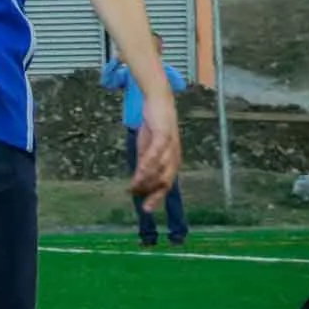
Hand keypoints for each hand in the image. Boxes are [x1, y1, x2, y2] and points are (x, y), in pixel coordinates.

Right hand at [131, 92, 181, 212]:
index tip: (146, 208)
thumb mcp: (146, 146)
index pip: (166, 183)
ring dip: (147, 180)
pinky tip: (140, 171)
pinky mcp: (164, 135)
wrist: (159, 100)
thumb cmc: (154, 123)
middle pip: (167, 180)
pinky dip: (148, 164)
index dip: (157, 196)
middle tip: (143, 205)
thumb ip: (144, 162)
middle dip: (155, 194)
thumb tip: (137, 179)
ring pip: (161, 169)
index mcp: (171, 160)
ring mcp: (171, 146)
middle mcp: (174, 156)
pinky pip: (156, 153)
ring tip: (134, 187)